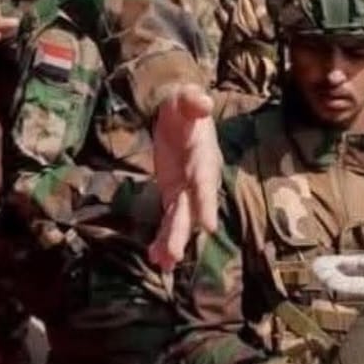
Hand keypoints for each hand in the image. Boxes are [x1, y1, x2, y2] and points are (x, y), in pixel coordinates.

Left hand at [147, 83, 219, 271]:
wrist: (181, 117)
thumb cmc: (184, 107)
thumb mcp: (185, 99)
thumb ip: (192, 101)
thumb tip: (202, 100)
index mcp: (203, 160)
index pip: (204, 183)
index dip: (206, 202)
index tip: (208, 226)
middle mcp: (197, 181)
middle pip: (190, 209)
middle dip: (182, 231)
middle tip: (174, 253)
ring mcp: (185, 191)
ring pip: (179, 220)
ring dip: (171, 241)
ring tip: (163, 264)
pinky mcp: (172, 194)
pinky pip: (168, 218)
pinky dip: (162, 237)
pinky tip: (156, 258)